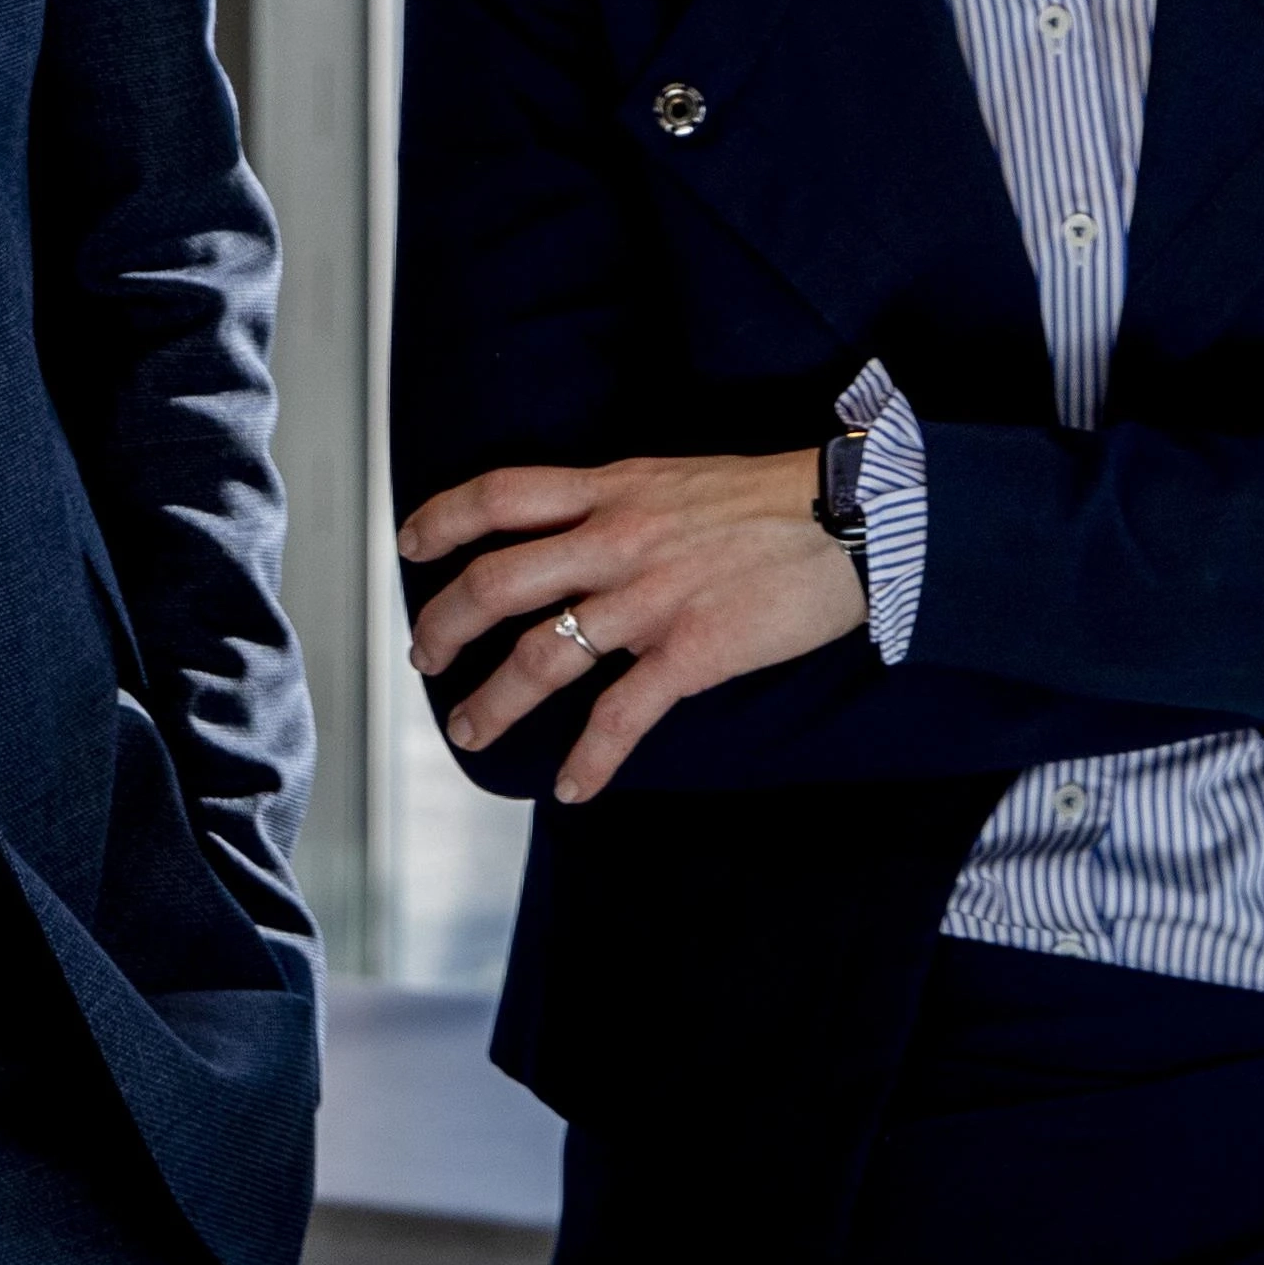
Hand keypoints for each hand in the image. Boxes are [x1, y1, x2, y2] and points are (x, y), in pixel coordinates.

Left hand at [395, 451, 873, 803]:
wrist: (854, 517)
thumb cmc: (771, 497)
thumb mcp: (673, 478)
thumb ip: (618, 506)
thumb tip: (579, 535)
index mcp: (609, 491)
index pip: (499, 495)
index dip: (442, 519)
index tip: (409, 544)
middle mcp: (614, 541)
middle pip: (496, 582)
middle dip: (445, 625)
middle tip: (423, 656)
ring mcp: (648, 598)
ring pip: (541, 656)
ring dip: (494, 703)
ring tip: (469, 734)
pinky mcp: (691, 651)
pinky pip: (622, 714)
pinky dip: (591, 758)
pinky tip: (572, 786)